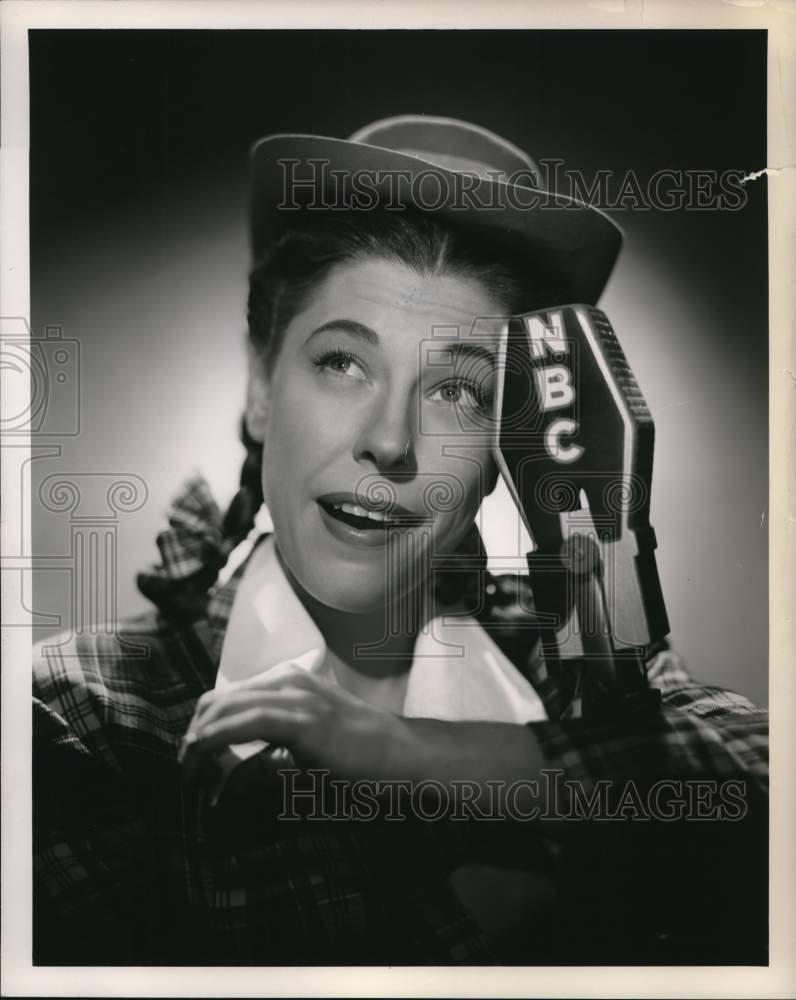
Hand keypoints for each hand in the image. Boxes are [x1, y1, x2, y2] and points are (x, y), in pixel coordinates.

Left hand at [179, 661, 406, 784]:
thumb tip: (227, 783)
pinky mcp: (304, 720)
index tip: (190, 762)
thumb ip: (269, 754)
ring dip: (198, 742)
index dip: (200, 727)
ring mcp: (297, 697)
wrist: (403, 755)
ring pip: (226, 709)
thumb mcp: (304, 746)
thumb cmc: (359, 756)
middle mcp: (288, 681)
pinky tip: (204, 756)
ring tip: (189, 775)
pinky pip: (247, 723)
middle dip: (193, 735)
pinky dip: (218, 740)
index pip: (226, 697)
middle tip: (184, 774)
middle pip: (218, 701)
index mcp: (288, 682)